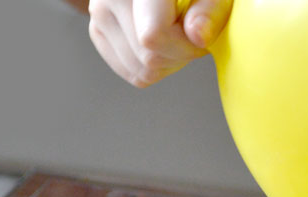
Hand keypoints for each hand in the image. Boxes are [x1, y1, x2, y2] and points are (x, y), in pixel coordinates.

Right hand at [88, 0, 232, 86]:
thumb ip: (210, 12)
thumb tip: (197, 36)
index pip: (153, 36)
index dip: (184, 47)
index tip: (199, 37)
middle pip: (149, 58)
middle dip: (179, 55)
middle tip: (189, 34)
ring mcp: (98, 13)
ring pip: (140, 71)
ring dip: (168, 62)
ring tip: (175, 35)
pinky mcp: (97, 31)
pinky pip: (132, 73)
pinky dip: (154, 65)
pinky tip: (161, 42)